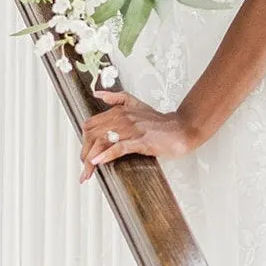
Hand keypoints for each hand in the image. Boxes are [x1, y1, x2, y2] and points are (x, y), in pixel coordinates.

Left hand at [79, 89, 199, 182]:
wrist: (182, 128)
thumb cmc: (159, 122)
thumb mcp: (136, 104)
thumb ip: (117, 98)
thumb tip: (98, 93)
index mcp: (119, 110)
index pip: (90, 125)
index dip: (83, 141)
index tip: (85, 155)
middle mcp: (123, 118)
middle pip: (92, 135)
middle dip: (84, 153)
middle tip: (84, 169)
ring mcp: (133, 129)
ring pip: (103, 142)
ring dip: (91, 159)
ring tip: (88, 172)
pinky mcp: (142, 141)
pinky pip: (120, 147)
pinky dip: (107, 155)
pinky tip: (99, 162)